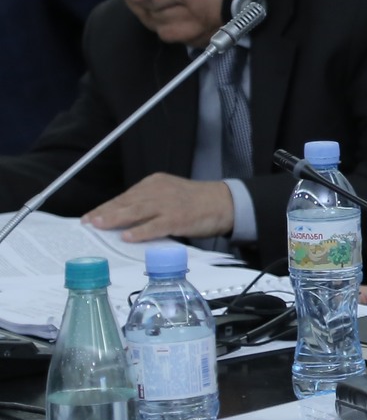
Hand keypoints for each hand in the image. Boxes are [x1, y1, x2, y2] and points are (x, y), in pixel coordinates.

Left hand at [86, 174, 234, 243]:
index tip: (90, 216)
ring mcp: (168, 204)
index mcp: (155, 183)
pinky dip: (139, 231)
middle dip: (105, 212)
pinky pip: (154, 225)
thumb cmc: (198, 202)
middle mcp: (158, 191)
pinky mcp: (178, 218)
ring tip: (98, 226)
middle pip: (126, 202)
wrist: (226, 203)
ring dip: (115, 219)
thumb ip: (150, 204)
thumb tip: (125, 220)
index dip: (106, 207)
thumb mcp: (171, 194)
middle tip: (87, 222)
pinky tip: (127, 236)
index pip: (125, 196)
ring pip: (135, 211)